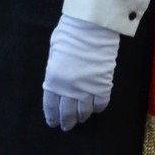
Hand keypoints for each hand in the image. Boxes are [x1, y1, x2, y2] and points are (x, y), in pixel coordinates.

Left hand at [41, 13, 119, 130]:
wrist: (92, 27)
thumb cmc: (69, 33)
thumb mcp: (54, 51)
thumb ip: (55, 69)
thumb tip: (57, 80)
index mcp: (53, 79)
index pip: (51, 105)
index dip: (52, 116)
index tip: (53, 123)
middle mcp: (69, 89)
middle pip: (67, 113)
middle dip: (66, 121)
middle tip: (66, 127)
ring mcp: (87, 89)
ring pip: (84, 111)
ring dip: (81, 117)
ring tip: (80, 119)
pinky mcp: (103, 86)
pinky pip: (101, 104)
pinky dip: (98, 108)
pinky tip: (95, 108)